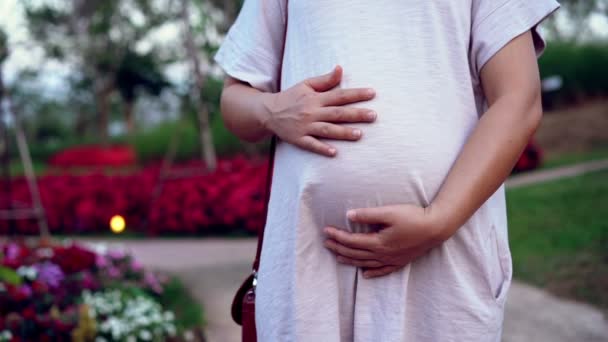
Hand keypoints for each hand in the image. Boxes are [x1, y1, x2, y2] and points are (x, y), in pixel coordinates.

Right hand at [262, 65, 376, 156]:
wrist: (268, 112)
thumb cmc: (291, 97)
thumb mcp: (306, 84)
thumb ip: (325, 80)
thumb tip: (340, 69)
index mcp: (316, 98)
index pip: (339, 95)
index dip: (356, 94)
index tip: (373, 93)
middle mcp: (312, 112)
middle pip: (337, 113)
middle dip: (356, 114)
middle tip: (373, 115)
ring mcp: (305, 126)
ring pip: (327, 130)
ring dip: (343, 132)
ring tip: (359, 135)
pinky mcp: (298, 139)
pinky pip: (311, 145)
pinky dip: (322, 148)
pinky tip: (334, 152)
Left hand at [323, 204, 452, 277]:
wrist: (436, 228)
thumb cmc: (413, 217)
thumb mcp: (389, 212)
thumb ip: (368, 215)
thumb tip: (349, 215)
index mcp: (378, 243)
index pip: (351, 241)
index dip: (337, 236)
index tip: (326, 231)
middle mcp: (383, 254)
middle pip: (355, 253)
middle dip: (339, 248)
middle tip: (326, 243)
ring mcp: (392, 260)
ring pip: (365, 263)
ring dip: (350, 260)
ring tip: (337, 256)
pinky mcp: (400, 262)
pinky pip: (382, 271)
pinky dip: (372, 273)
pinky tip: (364, 274)